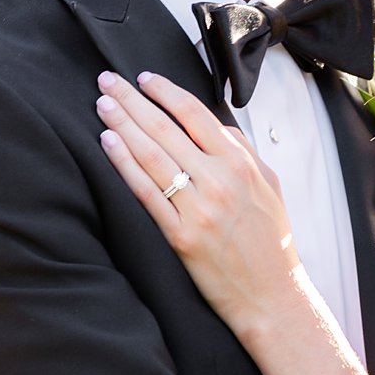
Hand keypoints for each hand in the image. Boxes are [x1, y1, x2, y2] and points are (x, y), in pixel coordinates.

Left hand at [96, 71, 301, 336]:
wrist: (272, 296)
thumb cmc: (271, 243)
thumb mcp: (270, 185)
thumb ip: (244, 151)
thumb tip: (216, 126)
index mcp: (241, 164)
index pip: (196, 114)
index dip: (165, 92)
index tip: (144, 78)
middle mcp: (218, 181)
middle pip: (166, 129)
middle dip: (132, 100)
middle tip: (107, 81)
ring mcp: (198, 208)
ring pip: (152, 156)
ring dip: (122, 125)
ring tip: (102, 105)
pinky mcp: (180, 236)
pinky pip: (146, 193)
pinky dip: (125, 165)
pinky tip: (108, 145)